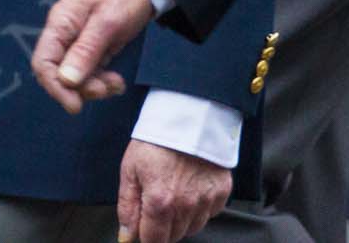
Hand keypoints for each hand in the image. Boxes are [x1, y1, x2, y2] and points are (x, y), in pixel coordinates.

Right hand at [31, 0, 154, 112]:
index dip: (55, 86)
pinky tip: (116, 83)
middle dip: (79, 89)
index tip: (74, 105)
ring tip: (115, 85)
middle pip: (58, 73)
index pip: (43, 62)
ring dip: (94, 87)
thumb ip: (85, 51)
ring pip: (75, 78)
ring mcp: (77, 43)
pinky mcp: (92, 50)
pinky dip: (102, 82)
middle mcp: (64, 35)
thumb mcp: (107, 23)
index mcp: (60, 24)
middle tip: (104, 90)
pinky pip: (90, 74)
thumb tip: (66, 80)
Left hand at [116, 140, 231, 242]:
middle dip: (162, 227)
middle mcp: (186, 206)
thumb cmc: (155, 141)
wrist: (187, 117)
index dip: (145, 236)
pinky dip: (199, 207)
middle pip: (173, 236)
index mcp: (160, 202)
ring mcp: (207, 200)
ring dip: (181, 219)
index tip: (142, 227)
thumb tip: (127, 236)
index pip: (153, 241)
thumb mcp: (130, 170)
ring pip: (192, 227)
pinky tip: (190, 187)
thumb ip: (128, 207)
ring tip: (173, 191)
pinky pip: (209, 214)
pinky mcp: (222, 193)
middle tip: (156, 201)